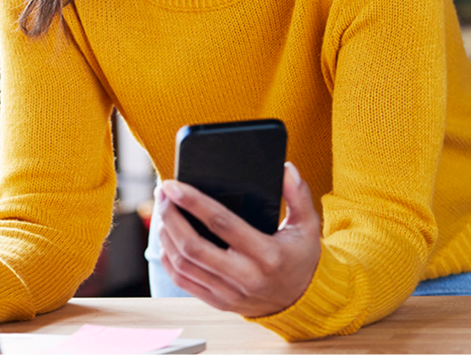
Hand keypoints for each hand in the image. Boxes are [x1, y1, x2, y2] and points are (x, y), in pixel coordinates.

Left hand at [157, 162, 321, 317]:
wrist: (301, 302)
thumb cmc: (300, 258)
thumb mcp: (307, 226)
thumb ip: (298, 195)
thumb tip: (286, 167)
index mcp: (268, 255)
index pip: (222, 224)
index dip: (193, 202)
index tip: (174, 185)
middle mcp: (245, 277)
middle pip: (193, 246)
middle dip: (171, 216)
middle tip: (163, 193)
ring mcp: (229, 293)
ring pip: (182, 263)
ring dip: (165, 234)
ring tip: (163, 210)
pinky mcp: (217, 301)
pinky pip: (182, 280)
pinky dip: (168, 257)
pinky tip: (166, 237)